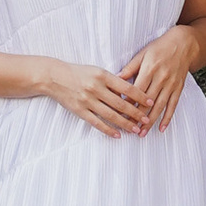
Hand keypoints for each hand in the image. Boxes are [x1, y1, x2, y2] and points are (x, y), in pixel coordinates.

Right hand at [38, 58, 152, 135]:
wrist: (55, 77)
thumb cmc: (78, 72)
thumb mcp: (97, 71)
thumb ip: (112, 81)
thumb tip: (130, 92)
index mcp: (103, 75)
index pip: (127, 88)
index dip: (140, 96)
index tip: (150, 102)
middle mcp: (96, 88)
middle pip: (121, 104)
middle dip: (136, 113)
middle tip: (146, 119)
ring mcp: (88, 100)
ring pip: (111, 115)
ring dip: (125, 124)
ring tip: (135, 130)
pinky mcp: (80, 110)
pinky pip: (97, 123)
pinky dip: (108, 130)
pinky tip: (117, 135)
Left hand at [119, 27, 199, 132]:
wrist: (183, 44)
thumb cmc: (160, 48)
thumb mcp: (142, 54)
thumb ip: (130, 68)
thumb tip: (115, 79)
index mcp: (150, 69)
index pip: (136, 91)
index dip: (127, 103)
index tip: (118, 114)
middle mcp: (161, 79)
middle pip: (147, 102)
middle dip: (137, 117)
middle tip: (128, 129)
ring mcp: (171, 85)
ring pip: (159, 107)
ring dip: (150, 121)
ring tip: (142, 133)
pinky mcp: (178, 89)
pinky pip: (173, 106)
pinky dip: (167, 118)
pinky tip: (161, 128)